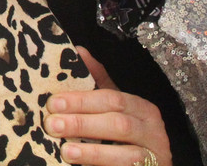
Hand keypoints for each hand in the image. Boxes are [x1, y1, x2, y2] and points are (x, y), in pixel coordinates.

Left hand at [44, 47, 171, 165]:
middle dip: (82, 124)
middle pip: (118, 124)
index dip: (82, 100)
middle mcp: (152, 131)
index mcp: (142, 108)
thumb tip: (78, 51)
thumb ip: (98, 83)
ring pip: (126, 154)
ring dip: (93, 152)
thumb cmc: (128, 136)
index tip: (54, 103)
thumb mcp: (115, 107)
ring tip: (65, 151)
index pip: (112, 98)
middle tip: (52, 125)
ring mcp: (154, 156)